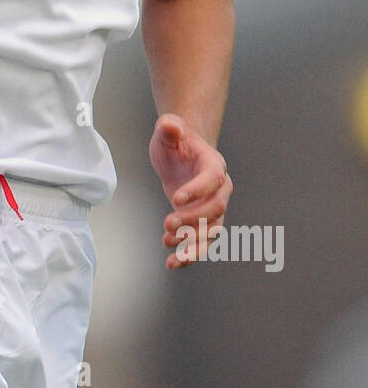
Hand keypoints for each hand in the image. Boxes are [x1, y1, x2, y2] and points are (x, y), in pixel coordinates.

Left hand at [148, 112, 231, 269]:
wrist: (182, 154)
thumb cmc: (176, 142)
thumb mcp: (168, 130)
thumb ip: (169, 127)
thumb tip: (170, 125)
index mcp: (214, 165)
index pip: (212, 179)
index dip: (197, 190)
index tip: (175, 199)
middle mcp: (220, 189)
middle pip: (215, 209)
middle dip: (193, 220)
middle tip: (167, 223)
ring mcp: (213, 208)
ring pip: (212, 232)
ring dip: (194, 245)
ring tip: (172, 252)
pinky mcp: (202, 222)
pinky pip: (202, 242)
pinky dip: (189, 254)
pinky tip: (172, 262)